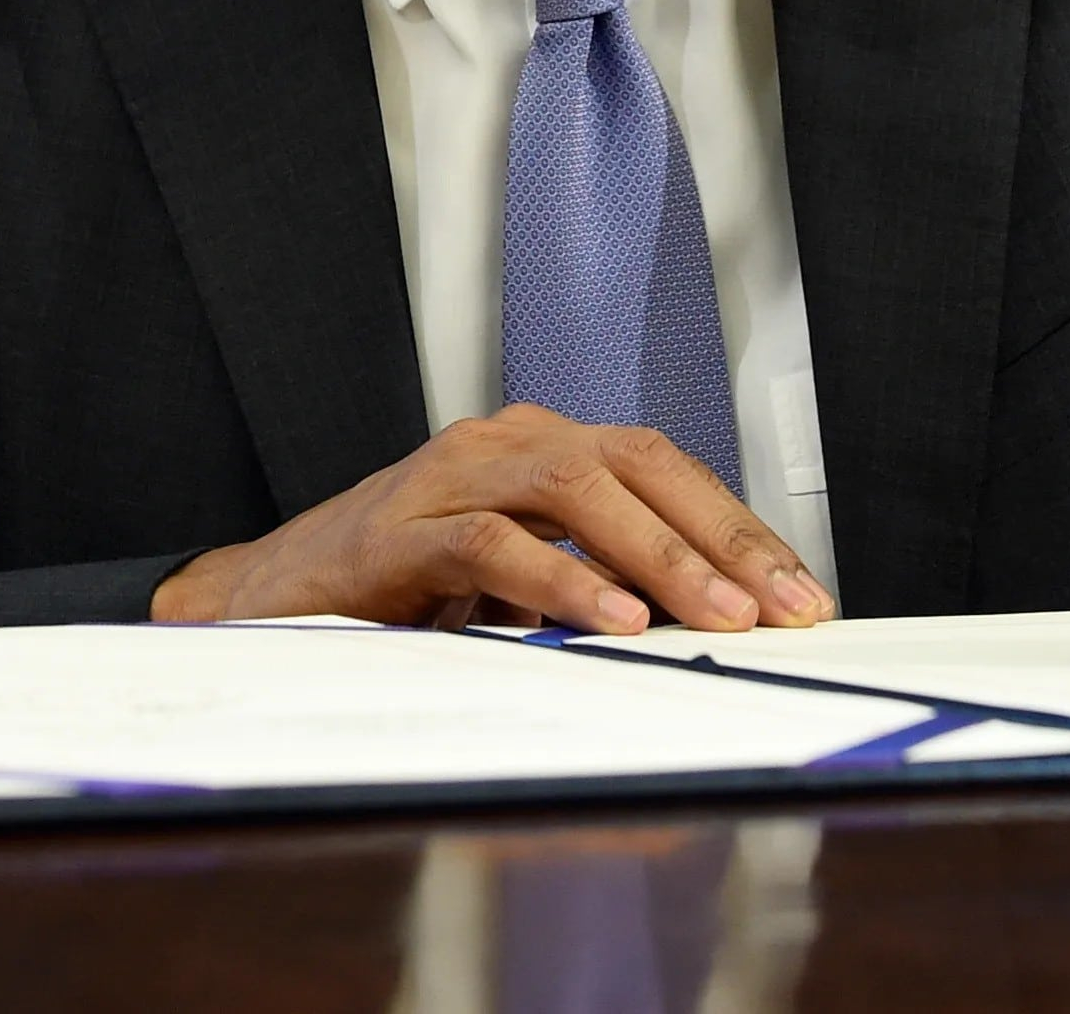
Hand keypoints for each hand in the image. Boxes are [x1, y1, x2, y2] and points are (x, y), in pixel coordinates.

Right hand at [151, 404, 834, 633]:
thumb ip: (598, 587)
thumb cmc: (402, 592)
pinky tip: (610, 622)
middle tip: (782, 606)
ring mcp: (451, 476)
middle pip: (638, 463)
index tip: (801, 592)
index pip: (666, 469)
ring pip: (576, 487)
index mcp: (543, 449)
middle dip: (721, 535)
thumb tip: (711, 626)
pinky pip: (494, 543)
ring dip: (657, 555)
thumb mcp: (521, 588)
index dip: (739, 527)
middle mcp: (505, 443)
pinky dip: (560, 582)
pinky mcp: (401, 531)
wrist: (268, 595)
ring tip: (716, 614)